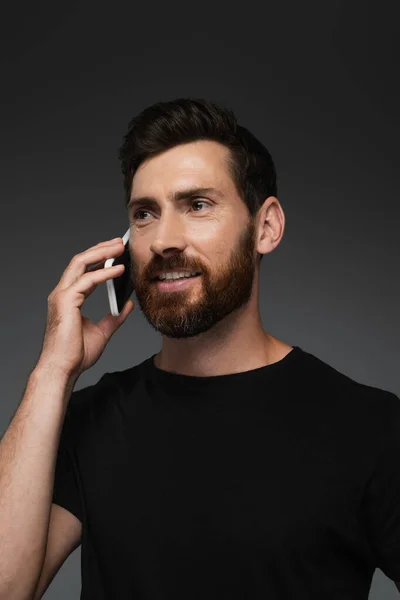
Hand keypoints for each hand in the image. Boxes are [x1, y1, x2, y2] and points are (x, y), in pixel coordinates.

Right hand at [37, 238, 133, 379]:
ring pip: (81, 263)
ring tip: (120, 248)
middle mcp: (63, 293)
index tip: (116, 252)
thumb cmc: (76, 354)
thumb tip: (127, 304)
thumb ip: (115, 317)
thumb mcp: (102, 332)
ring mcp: (62, 296)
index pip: (83, 270)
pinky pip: (87, 280)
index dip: (99, 258)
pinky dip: (104, 273)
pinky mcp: (66, 301)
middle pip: (80, 260)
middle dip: (100, 248)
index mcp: (68, 298)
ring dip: (102, 253)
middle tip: (119, 242)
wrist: (64, 369)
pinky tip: (119, 270)